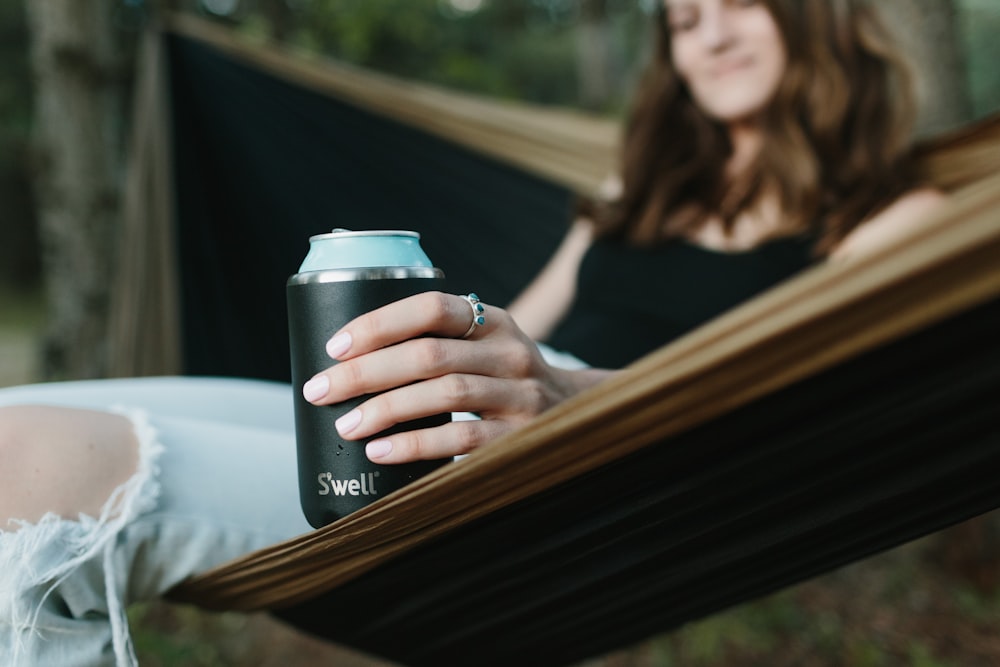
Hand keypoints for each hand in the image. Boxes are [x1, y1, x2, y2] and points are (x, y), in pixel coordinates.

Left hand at [301, 291, 586, 463]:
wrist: (575, 419)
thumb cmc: (504, 384)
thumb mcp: (485, 351)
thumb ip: (439, 346)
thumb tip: (347, 363)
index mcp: (494, 322)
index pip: (432, 308)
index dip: (379, 323)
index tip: (334, 346)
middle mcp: (511, 352)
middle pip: (429, 354)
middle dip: (365, 372)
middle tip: (320, 390)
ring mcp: (520, 395)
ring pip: (445, 394)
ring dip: (386, 409)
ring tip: (346, 424)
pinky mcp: (520, 437)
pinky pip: (462, 439)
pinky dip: (415, 444)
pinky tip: (381, 451)